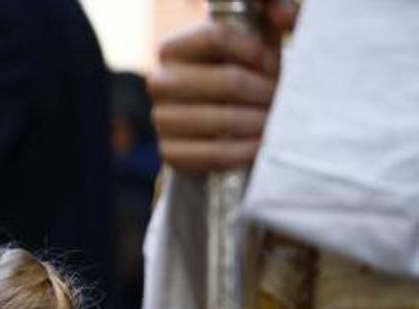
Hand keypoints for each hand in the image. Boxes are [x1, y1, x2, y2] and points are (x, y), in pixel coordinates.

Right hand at [147, 1, 298, 172]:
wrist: (215, 120)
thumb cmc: (238, 72)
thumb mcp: (251, 38)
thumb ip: (271, 15)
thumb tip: (288, 16)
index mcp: (173, 48)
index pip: (217, 37)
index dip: (255, 51)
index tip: (272, 65)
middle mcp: (160, 82)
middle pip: (227, 81)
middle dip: (265, 92)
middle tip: (281, 99)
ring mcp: (161, 120)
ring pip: (223, 120)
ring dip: (259, 122)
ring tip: (275, 121)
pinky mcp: (169, 152)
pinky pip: (215, 154)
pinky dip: (246, 151)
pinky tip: (261, 144)